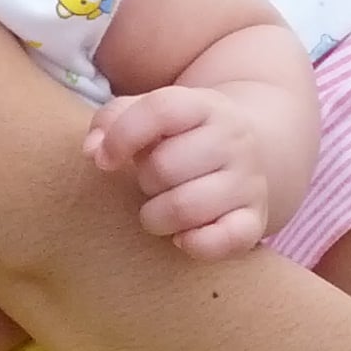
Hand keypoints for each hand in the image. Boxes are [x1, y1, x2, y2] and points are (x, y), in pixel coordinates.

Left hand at [86, 87, 269, 258]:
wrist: (256, 152)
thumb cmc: (183, 137)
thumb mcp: (152, 115)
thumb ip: (113, 120)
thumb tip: (93, 152)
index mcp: (204, 106)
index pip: (161, 110)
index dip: (123, 136)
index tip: (105, 160)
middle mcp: (233, 140)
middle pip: (165, 167)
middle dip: (144, 181)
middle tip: (150, 183)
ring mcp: (249, 181)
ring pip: (185, 207)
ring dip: (156, 217)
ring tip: (159, 210)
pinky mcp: (256, 220)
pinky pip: (224, 240)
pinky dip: (194, 244)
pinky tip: (182, 237)